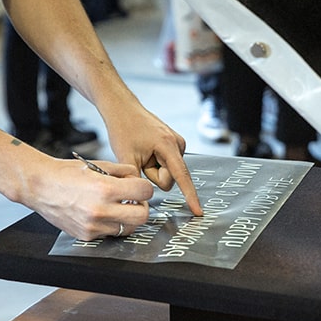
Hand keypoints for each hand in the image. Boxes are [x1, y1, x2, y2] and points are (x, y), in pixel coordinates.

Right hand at [28, 158, 155, 239]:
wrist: (39, 186)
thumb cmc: (65, 173)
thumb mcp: (97, 164)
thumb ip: (123, 172)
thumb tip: (138, 180)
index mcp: (105, 189)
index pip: (145, 192)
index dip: (145, 188)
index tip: (140, 188)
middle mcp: (100, 210)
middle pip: (142, 216)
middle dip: (142, 207)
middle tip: (133, 201)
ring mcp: (94, 226)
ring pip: (128, 228)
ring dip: (127, 218)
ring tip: (116, 207)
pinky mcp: (87, 235)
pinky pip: (110, 233)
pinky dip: (110, 224)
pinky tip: (101, 213)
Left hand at [103, 102, 203, 216]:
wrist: (123, 109)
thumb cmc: (123, 128)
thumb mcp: (126, 158)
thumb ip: (135, 181)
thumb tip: (140, 201)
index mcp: (168, 146)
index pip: (182, 177)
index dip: (190, 196)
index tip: (198, 211)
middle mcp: (178, 144)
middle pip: (170, 178)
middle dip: (154, 175)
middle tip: (140, 158)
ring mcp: (178, 144)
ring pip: (168, 172)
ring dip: (153, 168)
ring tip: (142, 152)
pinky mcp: (174, 146)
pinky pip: (167, 165)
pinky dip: (155, 163)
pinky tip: (147, 150)